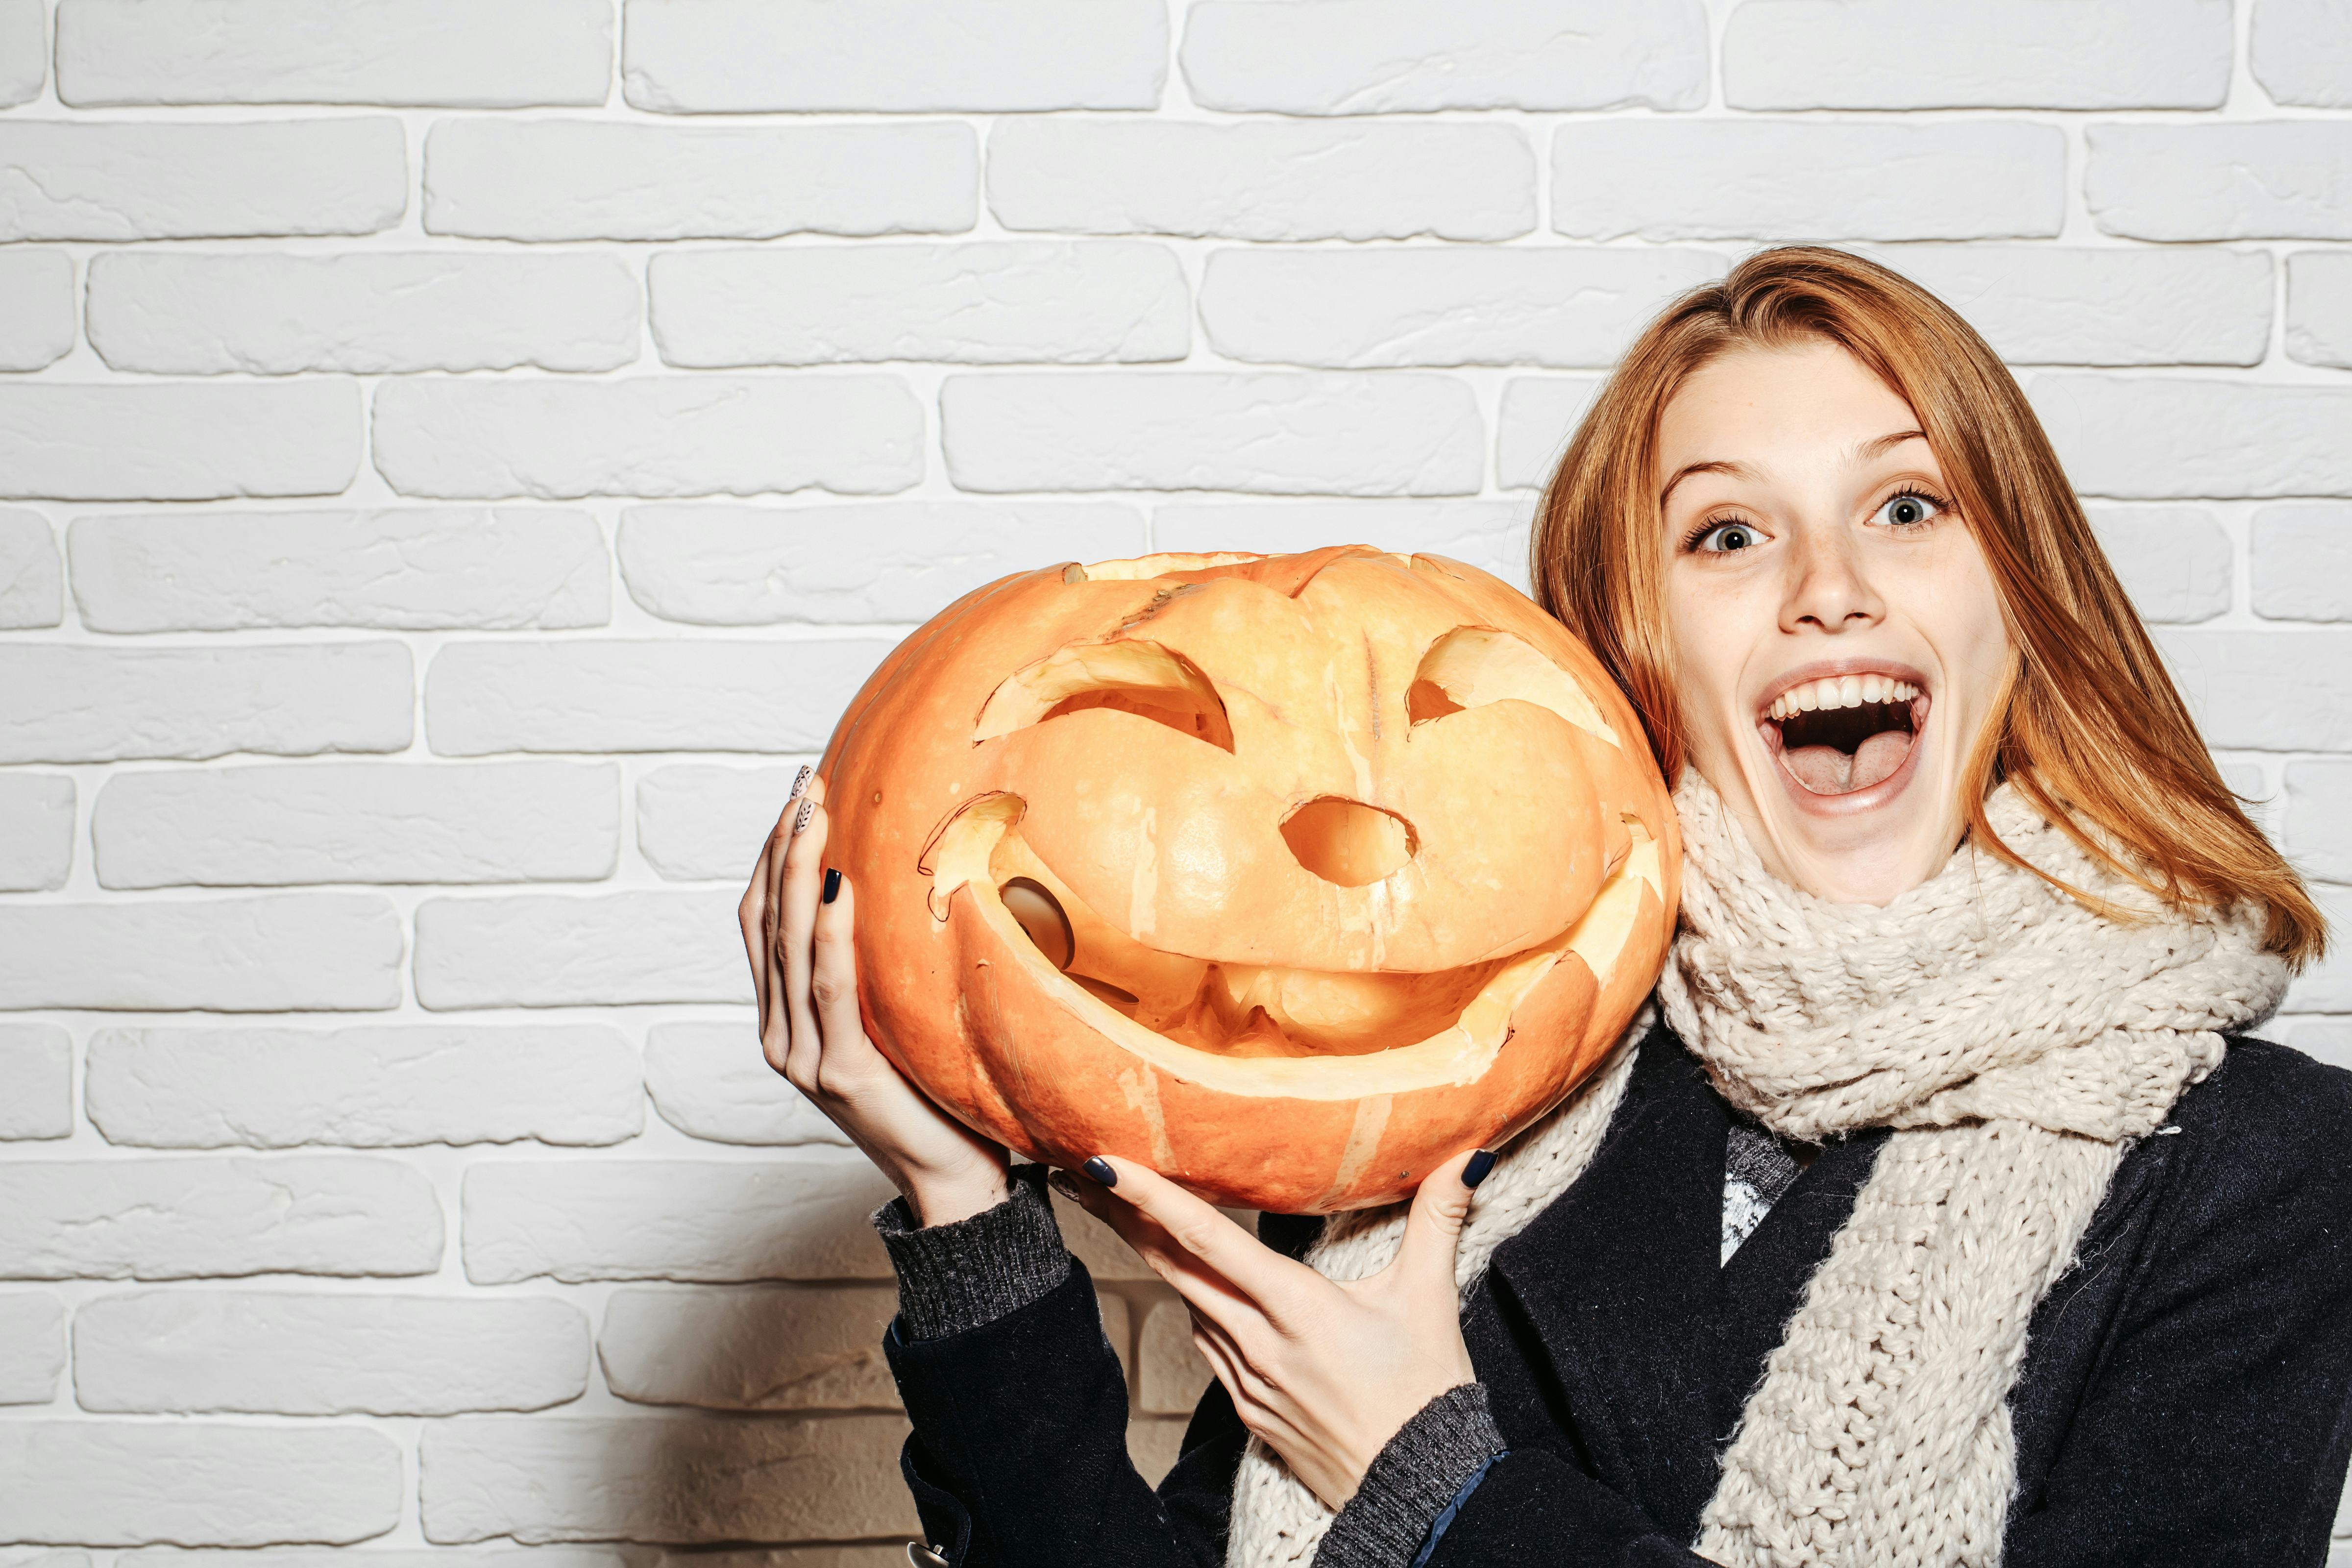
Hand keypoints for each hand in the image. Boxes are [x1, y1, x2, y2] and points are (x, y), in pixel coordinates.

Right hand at [739, 769, 1010, 1226]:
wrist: (952, 1178)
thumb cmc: (931, 1093)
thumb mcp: (889, 1020)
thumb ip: (868, 972)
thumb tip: (887, 889)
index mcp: (783, 1020)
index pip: (761, 923)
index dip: (770, 857)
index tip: (795, 798)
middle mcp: (780, 1036)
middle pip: (765, 923)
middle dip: (780, 847)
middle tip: (803, 785)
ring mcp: (802, 1056)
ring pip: (787, 946)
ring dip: (799, 871)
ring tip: (812, 813)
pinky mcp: (838, 1072)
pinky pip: (828, 990)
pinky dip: (830, 934)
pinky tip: (840, 888)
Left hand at [1059, 1150, 1484, 1508]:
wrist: (1422, 1491)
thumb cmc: (1427, 1394)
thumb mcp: (1431, 1299)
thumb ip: (1438, 1220)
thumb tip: (1466, 1156)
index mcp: (1296, 1309)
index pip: (1205, 1239)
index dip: (1150, 1197)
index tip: (1104, 1163)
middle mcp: (1259, 1344)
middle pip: (1174, 1267)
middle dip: (1126, 1216)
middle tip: (1085, 1172)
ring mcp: (1248, 1381)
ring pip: (1188, 1305)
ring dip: (1157, 1260)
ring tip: (1129, 1216)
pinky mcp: (1250, 1410)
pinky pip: (1209, 1347)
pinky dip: (1197, 1309)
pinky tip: (1197, 1291)